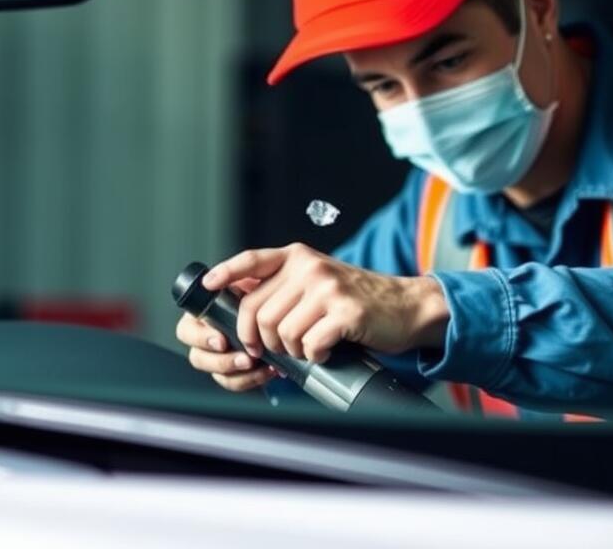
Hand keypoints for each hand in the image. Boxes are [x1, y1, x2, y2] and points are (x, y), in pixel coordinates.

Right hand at [174, 277, 277, 391]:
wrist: (293, 302)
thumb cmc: (271, 284)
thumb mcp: (254, 269)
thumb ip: (233, 271)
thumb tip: (210, 282)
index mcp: (204, 313)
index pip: (186, 330)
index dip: (201, 338)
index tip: (221, 340)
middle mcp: (209, 336)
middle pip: (198, 357)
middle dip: (220, 361)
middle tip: (244, 359)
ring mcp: (222, 355)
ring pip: (217, 374)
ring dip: (238, 373)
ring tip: (262, 365)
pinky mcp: (238, 370)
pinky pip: (236, 382)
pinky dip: (253, 379)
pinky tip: (269, 369)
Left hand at [201, 243, 449, 363]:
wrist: (405, 307)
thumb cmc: (357, 301)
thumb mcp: (318, 281)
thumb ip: (285, 285)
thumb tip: (241, 302)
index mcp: (299, 257)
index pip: (252, 260)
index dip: (226, 274)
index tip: (207, 287)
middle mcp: (310, 267)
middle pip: (258, 311)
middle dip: (261, 339)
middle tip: (275, 350)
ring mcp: (328, 289)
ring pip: (281, 332)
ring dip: (291, 350)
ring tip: (308, 347)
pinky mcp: (346, 313)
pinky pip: (310, 345)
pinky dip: (314, 356)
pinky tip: (326, 351)